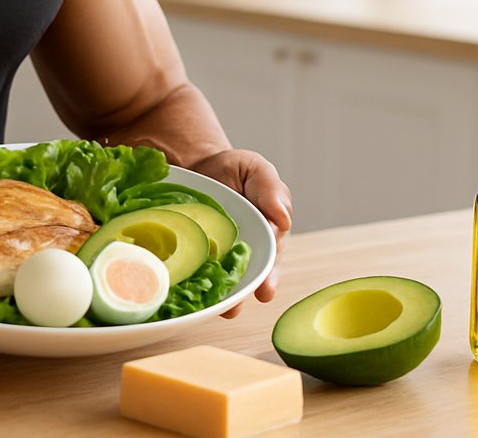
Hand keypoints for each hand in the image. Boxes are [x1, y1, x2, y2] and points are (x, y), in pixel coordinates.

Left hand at [188, 148, 291, 317]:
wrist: (196, 167)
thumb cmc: (232, 169)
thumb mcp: (254, 169)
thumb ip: (271, 189)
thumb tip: (283, 219)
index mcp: (269, 232)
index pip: (272, 255)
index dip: (269, 273)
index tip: (266, 286)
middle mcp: (250, 251)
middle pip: (253, 276)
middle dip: (251, 291)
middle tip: (245, 304)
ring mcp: (223, 257)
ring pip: (230, 282)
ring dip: (229, 298)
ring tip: (226, 310)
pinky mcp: (199, 258)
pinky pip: (201, 275)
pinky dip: (199, 288)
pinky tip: (194, 297)